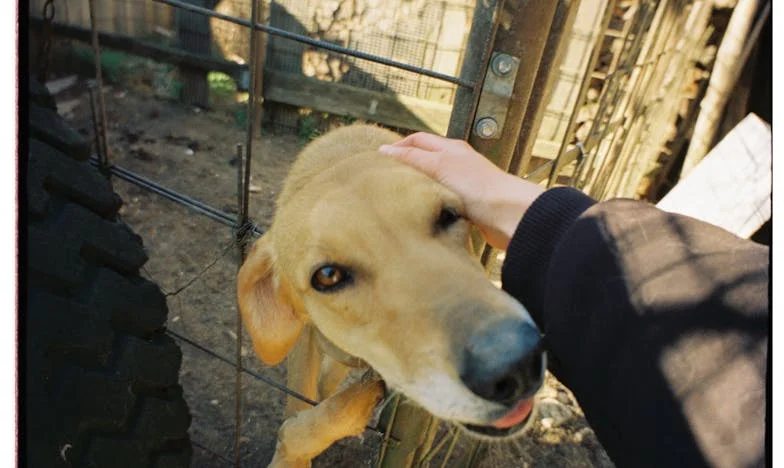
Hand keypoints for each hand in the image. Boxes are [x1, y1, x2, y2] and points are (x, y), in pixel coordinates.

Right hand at [379, 133, 543, 249]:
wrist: (508, 215)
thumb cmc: (478, 186)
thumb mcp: (438, 165)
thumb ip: (411, 158)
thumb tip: (384, 150)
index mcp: (451, 148)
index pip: (417, 141)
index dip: (397, 147)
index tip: (377, 160)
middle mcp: (457, 164)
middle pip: (424, 161)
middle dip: (405, 168)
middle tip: (383, 180)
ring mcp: (463, 185)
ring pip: (432, 184)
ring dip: (417, 189)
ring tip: (398, 199)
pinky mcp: (468, 206)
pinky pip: (442, 202)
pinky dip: (430, 206)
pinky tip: (421, 214)